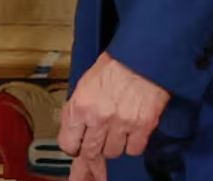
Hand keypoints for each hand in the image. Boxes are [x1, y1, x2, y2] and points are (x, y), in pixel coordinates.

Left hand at [58, 53, 169, 170]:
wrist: (143, 58)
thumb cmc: (115, 67)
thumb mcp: (85, 83)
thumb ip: (77, 108)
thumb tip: (71, 128)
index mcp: (81, 105)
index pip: (68, 144)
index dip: (73, 146)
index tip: (77, 146)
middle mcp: (100, 117)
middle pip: (91, 152)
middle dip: (93, 147)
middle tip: (99, 138)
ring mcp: (122, 124)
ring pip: (113, 153)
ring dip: (114, 144)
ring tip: (117, 129)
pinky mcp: (143, 127)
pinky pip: (134, 150)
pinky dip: (133, 143)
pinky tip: (132, 131)